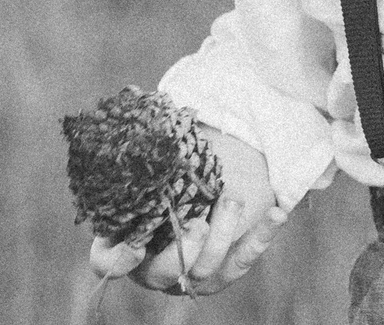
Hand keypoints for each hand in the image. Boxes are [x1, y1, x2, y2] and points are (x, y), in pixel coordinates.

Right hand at [88, 127, 283, 296]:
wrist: (217, 174)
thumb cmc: (176, 167)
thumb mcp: (159, 160)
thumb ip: (147, 151)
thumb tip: (140, 111)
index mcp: (127, 239)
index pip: (106, 262)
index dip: (117, 260)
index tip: (137, 245)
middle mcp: (155, 264)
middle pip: (161, 274)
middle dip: (182, 249)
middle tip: (198, 223)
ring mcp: (191, 270)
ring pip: (203, 270)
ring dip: (221, 236)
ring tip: (232, 199)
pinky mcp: (226, 269)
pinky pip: (243, 260)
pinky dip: (260, 236)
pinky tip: (277, 213)